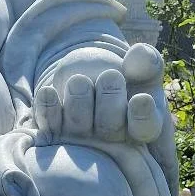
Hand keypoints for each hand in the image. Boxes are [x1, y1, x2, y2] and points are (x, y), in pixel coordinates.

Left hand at [32, 44, 166, 148]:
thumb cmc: (130, 78)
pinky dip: (48, 109)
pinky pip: (49, 127)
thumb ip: (147, 64)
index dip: (142, 117)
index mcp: (143, 128)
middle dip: (110, 98)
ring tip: (80, 81)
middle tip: (110, 76)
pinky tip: (48, 92)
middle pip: (111, 127)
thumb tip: (139, 52)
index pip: (146, 129)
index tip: (141, 98)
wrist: (93, 84)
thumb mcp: (144, 71)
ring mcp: (83, 142)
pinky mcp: (57, 139)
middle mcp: (113, 143)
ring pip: (80, 127)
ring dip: (79, 100)